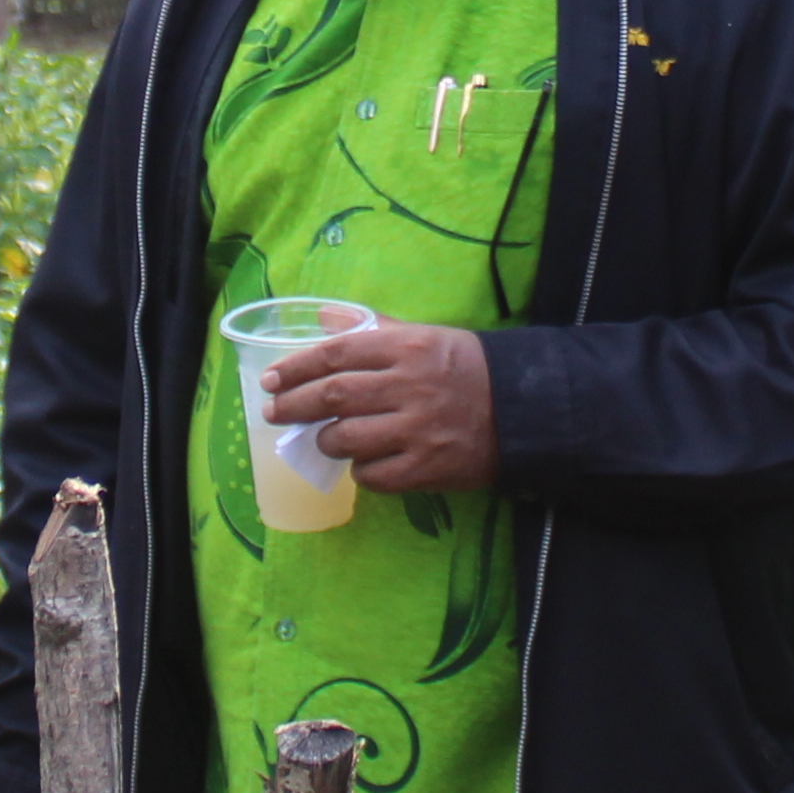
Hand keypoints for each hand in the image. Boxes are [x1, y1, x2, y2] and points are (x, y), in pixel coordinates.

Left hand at [266, 323, 499, 498]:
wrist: (522, 411)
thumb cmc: (465, 368)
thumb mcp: (423, 336)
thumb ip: (372, 328)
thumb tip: (323, 317)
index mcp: (406, 347)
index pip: (336, 355)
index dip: (296, 368)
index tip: (270, 378)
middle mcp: (409, 386)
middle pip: (333, 396)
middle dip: (293, 405)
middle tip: (272, 412)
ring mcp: (417, 430)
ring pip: (347, 439)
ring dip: (325, 440)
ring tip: (321, 438)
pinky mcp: (427, 468)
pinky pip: (374, 475)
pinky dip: (360, 471)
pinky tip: (362, 463)